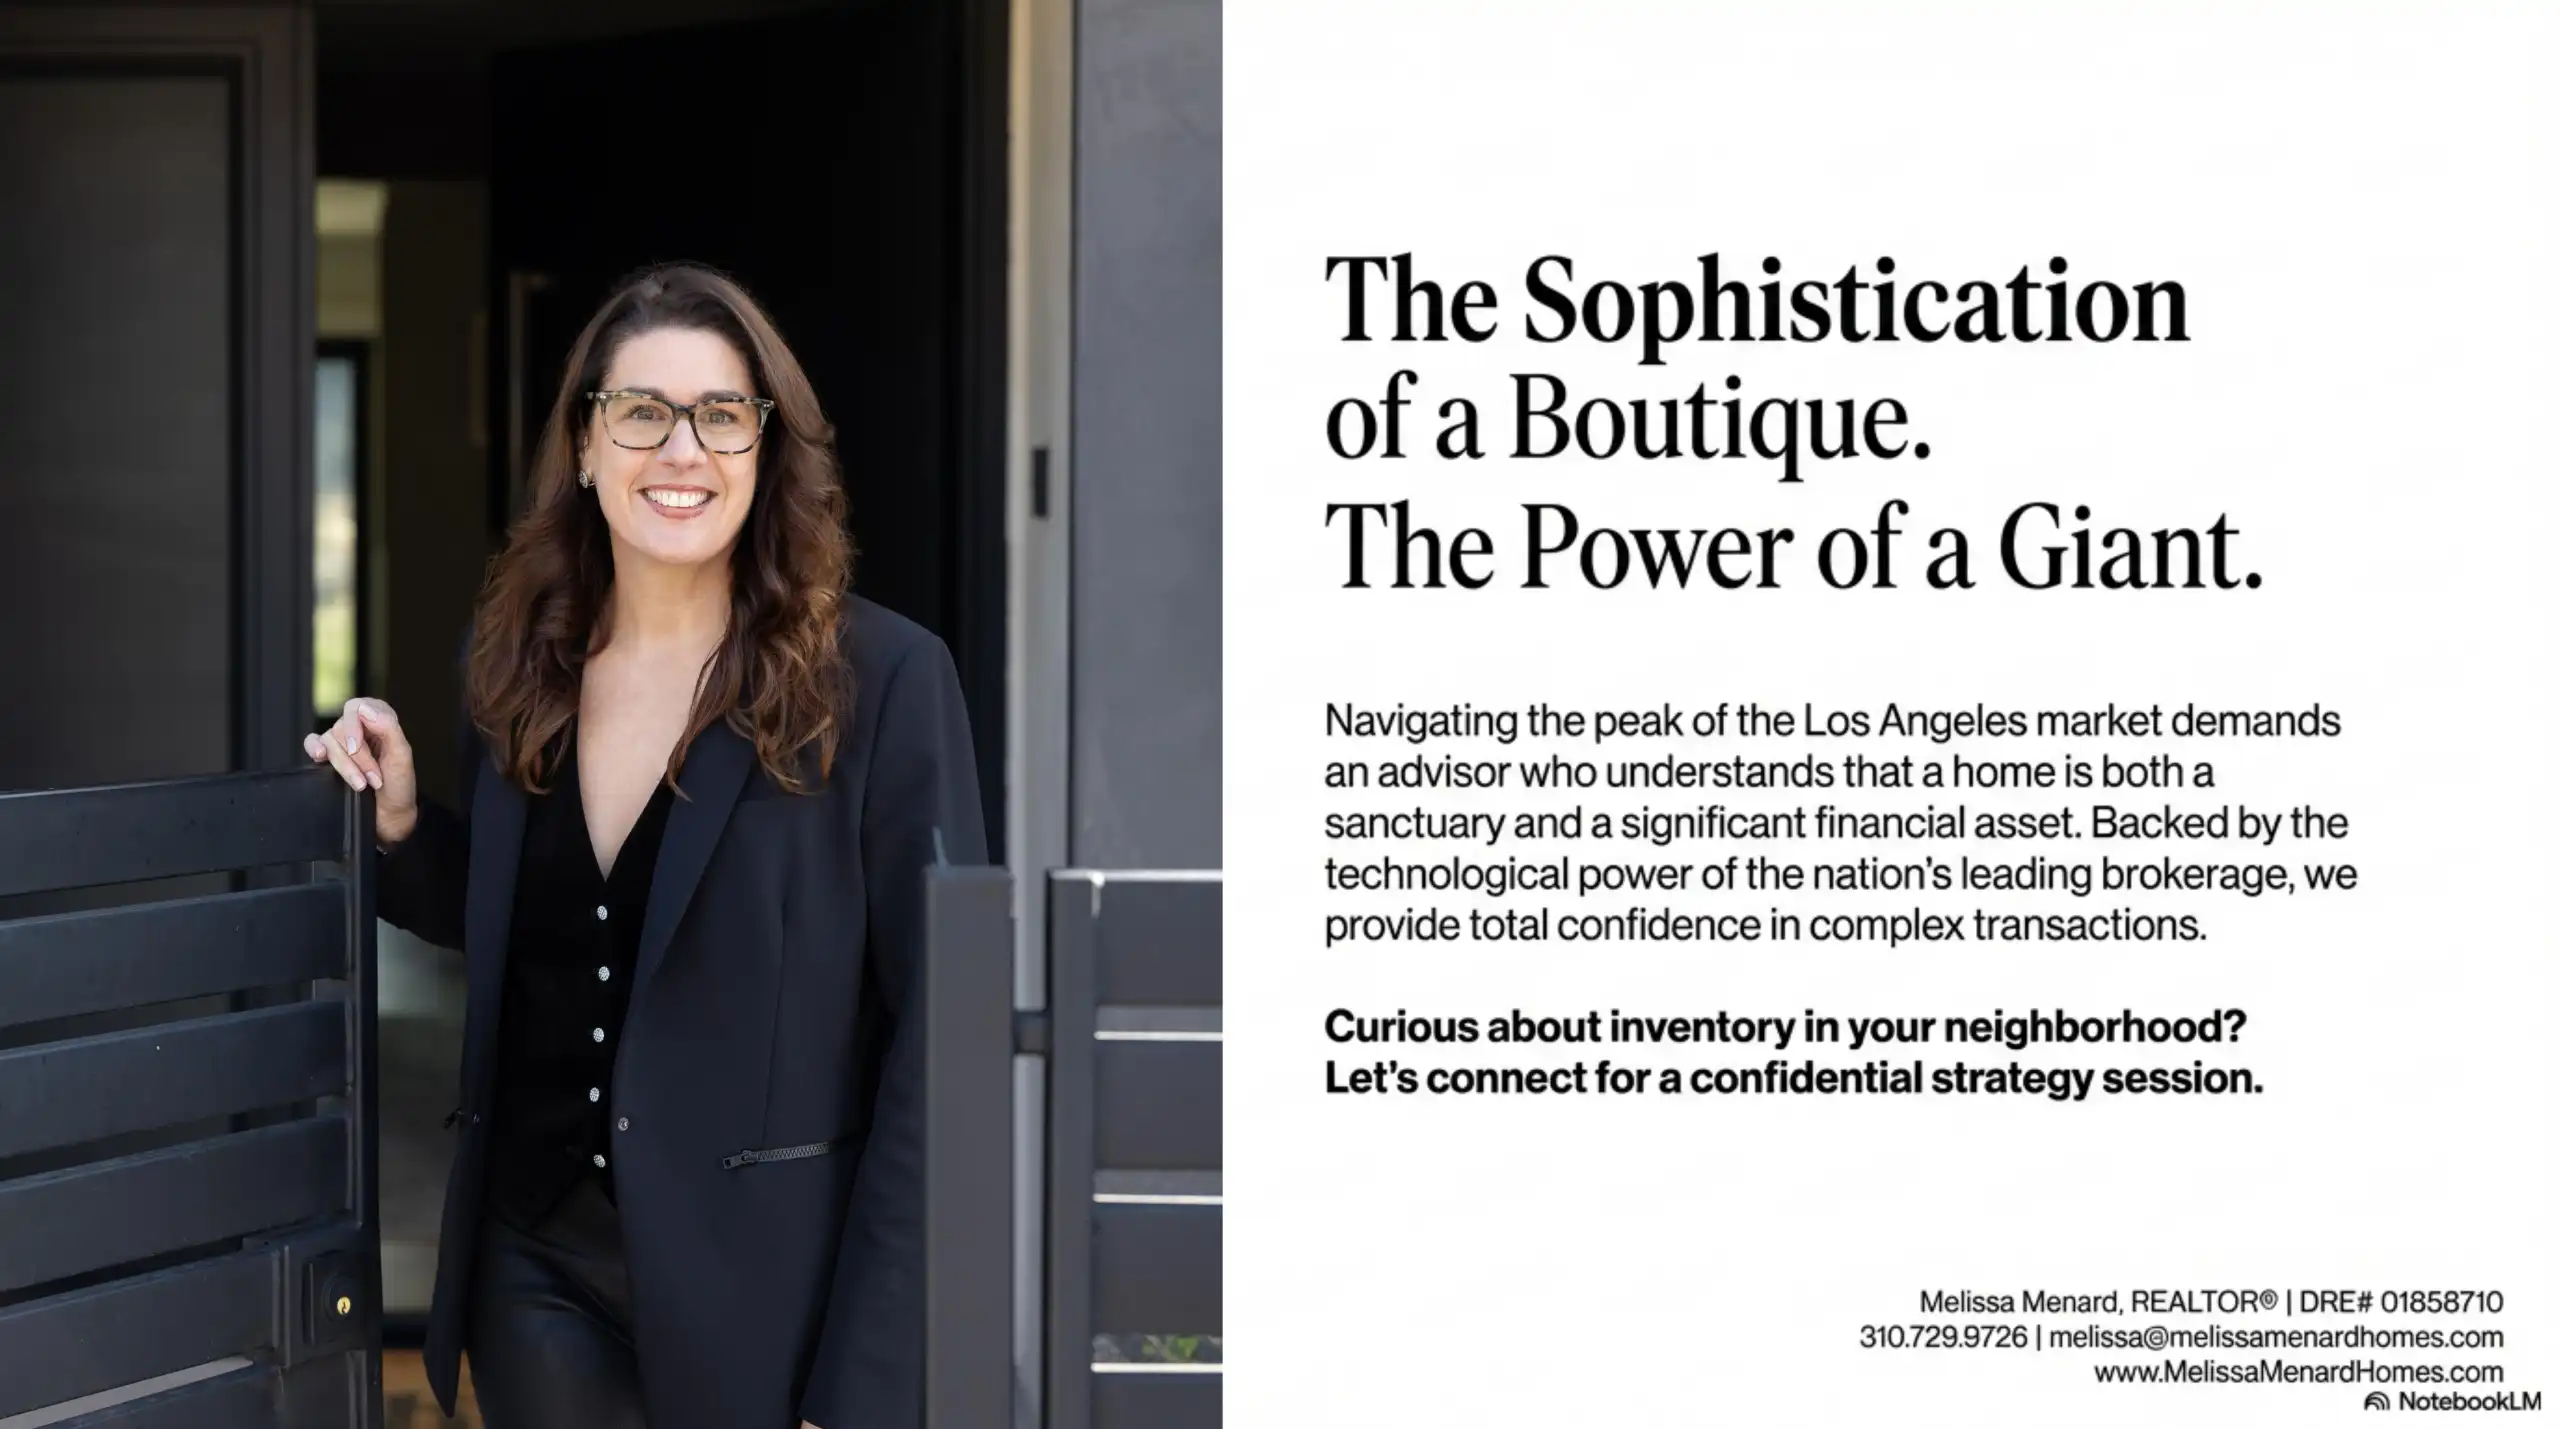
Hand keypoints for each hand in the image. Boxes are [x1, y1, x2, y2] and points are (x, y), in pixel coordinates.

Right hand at [302, 696, 419, 847]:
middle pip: (341, 728)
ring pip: (328, 741)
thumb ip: (388, 728)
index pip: (357, 707)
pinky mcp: (330, 758)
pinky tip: (320, 758)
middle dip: (357, 757)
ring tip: (361, 783)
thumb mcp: (402, 757)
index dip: (354, 727)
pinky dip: (313, 749)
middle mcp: (360, 729)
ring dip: (345, 766)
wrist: (389, 815)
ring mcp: (343, 743)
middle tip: (373, 777)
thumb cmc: (398, 786)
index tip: (357, 748)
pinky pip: (312, 743)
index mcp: (380, 721)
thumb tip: (365, 709)